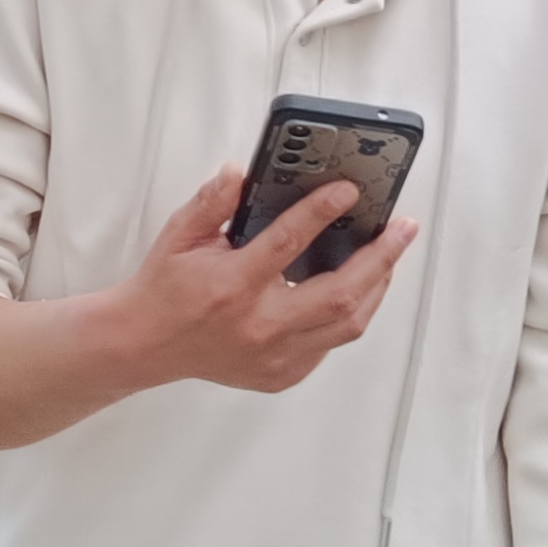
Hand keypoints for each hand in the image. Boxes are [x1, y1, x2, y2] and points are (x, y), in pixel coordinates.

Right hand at [0, 164, 418, 448]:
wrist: (144, 345)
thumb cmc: (165, 287)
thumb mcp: (180, 234)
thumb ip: (212, 202)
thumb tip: (241, 172)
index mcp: (232, 285)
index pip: (288, 243)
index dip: (322, 212)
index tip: (348, 191)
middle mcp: (259, 325)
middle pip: (339, 293)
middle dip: (380, 257)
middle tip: (403, 227)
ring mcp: (274, 355)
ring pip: (345, 323)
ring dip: (375, 285)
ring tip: (390, 254)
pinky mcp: (281, 374)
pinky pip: (330, 343)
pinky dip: (349, 314)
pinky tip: (358, 289)